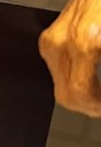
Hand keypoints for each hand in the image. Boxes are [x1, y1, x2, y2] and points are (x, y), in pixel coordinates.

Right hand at [39, 0, 100, 116]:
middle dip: (88, 107)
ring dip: (80, 96)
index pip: (80, 94)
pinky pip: (58, 71)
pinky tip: (91, 79)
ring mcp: (52, 40)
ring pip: (59, 87)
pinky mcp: (50, 38)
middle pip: (65, 96)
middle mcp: (62, 43)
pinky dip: (75, 81)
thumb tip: (100, 93)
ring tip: (97, 96)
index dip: (96, 107)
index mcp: (85, 44)